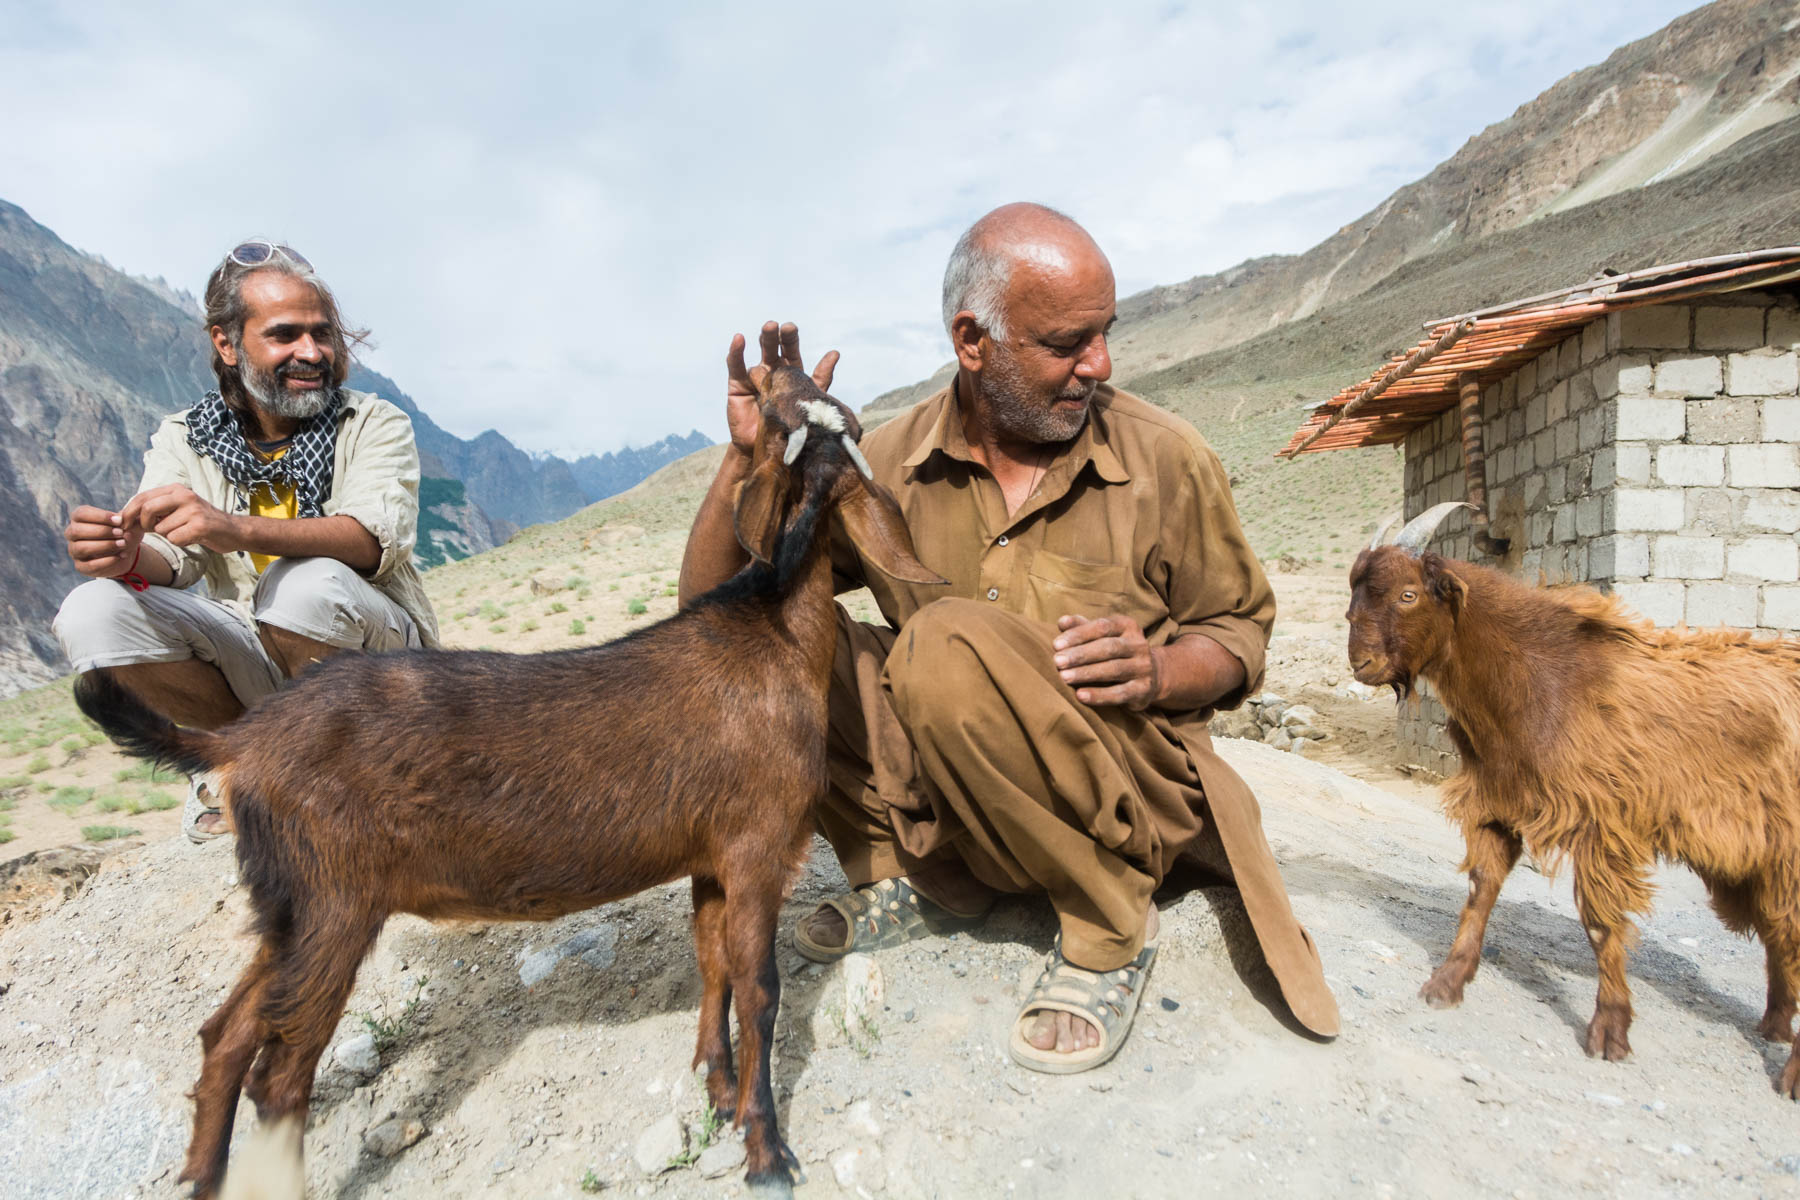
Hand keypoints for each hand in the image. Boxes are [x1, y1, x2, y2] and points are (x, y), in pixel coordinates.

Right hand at [65, 504, 142, 578]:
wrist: (126, 552)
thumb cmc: (123, 532)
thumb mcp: (127, 523)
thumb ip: (125, 518)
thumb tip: (122, 519)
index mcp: (79, 518)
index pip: (81, 514)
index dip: (100, 517)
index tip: (119, 520)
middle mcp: (72, 534)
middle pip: (77, 531)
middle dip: (101, 531)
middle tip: (121, 533)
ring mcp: (74, 551)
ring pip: (81, 548)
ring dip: (104, 546)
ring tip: (123, 544)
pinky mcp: (81, 566)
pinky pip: (89, 565)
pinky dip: (106, 561)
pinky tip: (120, 556)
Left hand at [119, 484, 242, 552]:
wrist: (233, 531)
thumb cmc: (201, 522)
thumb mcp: (178, 508)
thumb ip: (156, 509)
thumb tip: (125, 517)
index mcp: (176, 489)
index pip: (142, 497)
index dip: (128, 512)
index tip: (123, 524)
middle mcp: (185, 495)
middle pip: (147, 509)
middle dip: (143, 524)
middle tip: (149, 531)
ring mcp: (193, 510)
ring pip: (161, 528)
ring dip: (167, 535)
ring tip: (182, 532)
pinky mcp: (200, 526)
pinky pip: (174, 538)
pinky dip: (179, 542)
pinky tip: (191, 538)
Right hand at [724, 321, 839, 455]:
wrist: (770, 450)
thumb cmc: (791, 426)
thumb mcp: (808, 400)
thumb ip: (820, 378)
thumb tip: (835, 352)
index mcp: (790, 373)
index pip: (791, 351)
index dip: (791, 340)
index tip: (792, 328)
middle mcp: (772, 371)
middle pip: (775, 348)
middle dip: (779, 336)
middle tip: (784, 327)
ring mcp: (754, 376)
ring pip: (759, 354)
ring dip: (764, 339)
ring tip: (769, 327)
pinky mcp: (737, 384)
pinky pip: (736, 366)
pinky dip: (736, 352)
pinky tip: (739, 339)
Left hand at [1052, 613, 1160, 709]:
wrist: (1152, 675)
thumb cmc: (1115, 651)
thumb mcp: (1101, 635)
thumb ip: (1082, 627)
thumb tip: (1062, 622)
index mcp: (1127, 626)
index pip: (1102, 627)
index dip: (1079, 635)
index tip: (1056, 645)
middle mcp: (1138, 645)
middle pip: (1108, 648)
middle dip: (1081, 655)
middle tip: (1057, 662)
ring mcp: (1143, 668)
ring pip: (1114, 669)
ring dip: (1087, 673)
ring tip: (1064, 677)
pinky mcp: (1143, 690)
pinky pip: (1120, 693)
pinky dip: (1099, 695)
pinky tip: (1080, 696)